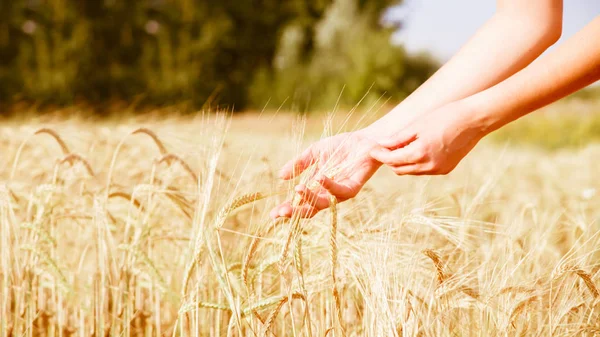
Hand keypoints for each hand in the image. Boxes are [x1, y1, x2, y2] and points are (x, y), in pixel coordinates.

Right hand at [270, 131, 381, 218]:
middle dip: (295, 212)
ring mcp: (340, 192)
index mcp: (316, 187)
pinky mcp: (353, 187)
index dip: (287, 208)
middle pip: (309, 209)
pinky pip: (339, 191)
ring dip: (309, 198)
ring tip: (298, 188)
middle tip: (281, 212)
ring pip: (323, 203)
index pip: (300, 202)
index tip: (273, 214)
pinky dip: (328, 185)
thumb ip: (299, 164)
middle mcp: (328, 194)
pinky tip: (319, 177)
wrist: (364, 139)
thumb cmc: (340, 146)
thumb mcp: (314, 152)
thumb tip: (281, 177)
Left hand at [370, 101, 485, 175]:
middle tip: (385, 147)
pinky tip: (419, 149)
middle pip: (399, 169)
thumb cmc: (445, 116)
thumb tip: (381, 144)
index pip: (391, 160)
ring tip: (402, 146)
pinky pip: (425, 169)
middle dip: (390, 160)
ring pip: (412, 171)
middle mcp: (428, 166)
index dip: (380, 155)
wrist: (475, 120)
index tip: (372, 149)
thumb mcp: (418, 125)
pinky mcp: (446, 169)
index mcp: (420, 153)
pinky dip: (418, 162)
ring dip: (404, 162)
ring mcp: (438, 170)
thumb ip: (398, 138)